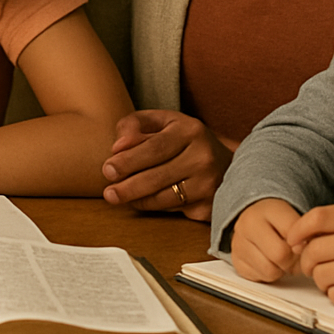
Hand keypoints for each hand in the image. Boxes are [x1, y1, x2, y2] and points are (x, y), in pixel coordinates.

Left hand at [100, 110, 232, 219]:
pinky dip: (155, 207)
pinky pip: (174, 211)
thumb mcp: (163, 122)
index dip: (128, 161)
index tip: (108, 170)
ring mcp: (209, 184)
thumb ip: (135, 124)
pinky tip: (143, 201)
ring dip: (137, 200)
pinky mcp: (210, 207)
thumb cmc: (185, 140)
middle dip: (128, 187)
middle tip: (109, 192)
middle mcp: (204, 157)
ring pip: (164, 198)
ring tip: (119, 197)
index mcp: (191, 131)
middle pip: (157, 177)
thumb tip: (118, 146)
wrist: (226, 162)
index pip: (154, 148)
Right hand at [229, 198, 301, 281]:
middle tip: (293, 255)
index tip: (302, 244)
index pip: (293, 235)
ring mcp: (238, 244)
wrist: (254, 218)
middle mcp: (248, 225)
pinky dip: (268, 275)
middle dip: (292, 260)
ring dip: (281, 270)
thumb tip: (303, 251)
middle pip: (280, 255)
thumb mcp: (293, 218)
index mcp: (266, 210)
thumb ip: (303, 233)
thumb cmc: (278, 221)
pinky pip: (260, 278)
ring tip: (280, 259)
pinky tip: (269, 262)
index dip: (303, 244)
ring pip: (270, 271)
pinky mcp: (236, 262)